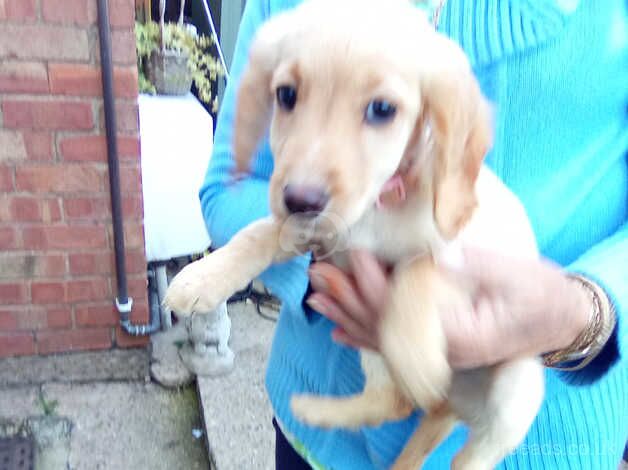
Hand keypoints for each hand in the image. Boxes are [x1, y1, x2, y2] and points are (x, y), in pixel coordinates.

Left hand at [307, 248, 590, 368]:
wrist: (558, 320)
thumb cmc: (539, 296)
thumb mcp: (514, 275)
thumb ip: (474, 266)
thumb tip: (436, 254)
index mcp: (456, 333)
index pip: (402, 311)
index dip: (373, 284)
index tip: (353, 255)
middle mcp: (438, 348)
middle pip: (381, 325)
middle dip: (347, 298)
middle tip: (317, 274)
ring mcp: (434, 349)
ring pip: (380, 336)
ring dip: (346, 314)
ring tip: (316, 298)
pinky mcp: (434, 342)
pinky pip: (392, 342)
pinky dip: (362, 335)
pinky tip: (338, 331)